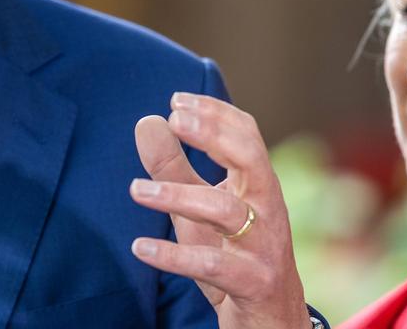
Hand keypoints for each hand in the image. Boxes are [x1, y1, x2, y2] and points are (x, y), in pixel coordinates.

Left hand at [130, 92, 310, 328]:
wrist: (271, 321)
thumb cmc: (234, 256)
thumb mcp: (199, 211)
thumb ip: (174, 169)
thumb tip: (147, 121)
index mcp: (258, 185)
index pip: (247, 135)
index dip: (215, 112)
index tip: (176, 100)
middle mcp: (267, 209)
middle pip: (250, 159)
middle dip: (213, 134)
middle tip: (174, 119)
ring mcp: (264, 246)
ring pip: (227, 212)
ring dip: (179, 196)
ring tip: (135, 190)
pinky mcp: (254, 282)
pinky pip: (215, 265)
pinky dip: (175, 256)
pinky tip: (140, 247)